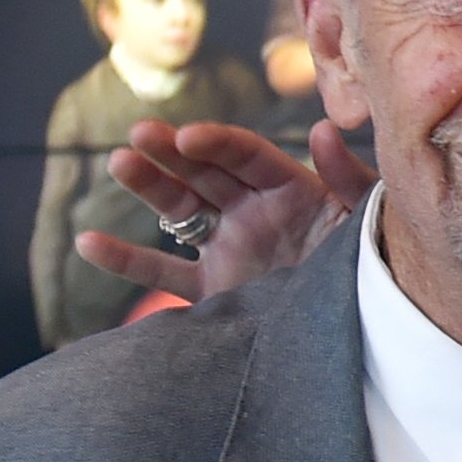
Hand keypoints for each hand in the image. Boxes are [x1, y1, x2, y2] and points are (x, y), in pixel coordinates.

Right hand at [75, 119, 372, 301]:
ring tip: (119, 162)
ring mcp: (230, 248)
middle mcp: (255, 212)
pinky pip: (162, 272)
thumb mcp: (366, 218)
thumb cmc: (374, 266)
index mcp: (293, 189)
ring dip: (148, 185)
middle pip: (206, 173)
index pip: (248, 156)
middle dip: (173, 150)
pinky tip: (88, 242)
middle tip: (140, 133)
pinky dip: (124, 259)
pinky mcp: (214, 290)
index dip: (218, 142)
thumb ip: (349, 177)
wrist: (366, 332)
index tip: (188, 135)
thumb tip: (324, 130)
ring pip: (179, 209)